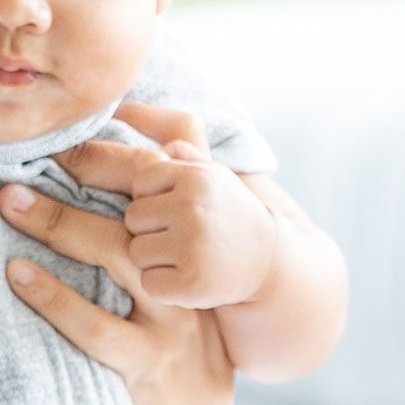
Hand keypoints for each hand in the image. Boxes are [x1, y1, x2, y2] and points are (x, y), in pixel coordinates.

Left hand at [0, 102, 239, 404]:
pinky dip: (53, 297)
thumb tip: (140, 158)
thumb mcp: (169, 289)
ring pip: (117, 260)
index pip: (152, 194)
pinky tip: (18, 275)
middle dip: (74, 187)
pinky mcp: (147, 366)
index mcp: (189, 255)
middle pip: (130, 218)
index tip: (55, 141)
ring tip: (11, 206)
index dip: (107, 161)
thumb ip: (147, 235)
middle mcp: (184, 281)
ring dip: (59, 227)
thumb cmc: (170, 348)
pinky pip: (96, 327)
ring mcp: (170, 324)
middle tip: (17, 171)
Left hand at [54, 104, 277, 308]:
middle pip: (132, 217)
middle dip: (151, 229)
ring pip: (136, 252)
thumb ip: (182, 150)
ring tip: (188, 255)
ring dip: (156, 259)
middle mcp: (193, 207)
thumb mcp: (214, 175)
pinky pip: (149, 282)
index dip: (155, 198)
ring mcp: (192, 246)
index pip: (139, 182)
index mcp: (195, 177)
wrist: (271, 263)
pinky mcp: (190, 283)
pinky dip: (165, 287)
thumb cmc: (233, 214)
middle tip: (186, 235)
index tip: (180, 208)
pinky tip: (190, 279)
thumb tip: (137, 118)